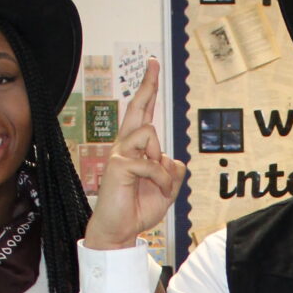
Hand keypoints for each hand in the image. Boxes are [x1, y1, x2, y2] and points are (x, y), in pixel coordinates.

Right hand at [83, 60, 184, 251]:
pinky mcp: (119, 164)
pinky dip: (160, 178)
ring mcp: (120, 153)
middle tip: (154, 62)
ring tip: (158, 184)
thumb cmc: (137, 209)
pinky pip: (150, 162)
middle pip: (137, 109)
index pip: (143, 115)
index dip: (148, 91)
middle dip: (147, 85)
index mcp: (136, 149)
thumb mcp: (165, 190)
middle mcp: (125, 146)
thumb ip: (172, 172)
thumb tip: (174, 158)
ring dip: (162, 163)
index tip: (152, 68)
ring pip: (150, 134)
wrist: (120, 230)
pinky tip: (156, 190)